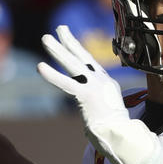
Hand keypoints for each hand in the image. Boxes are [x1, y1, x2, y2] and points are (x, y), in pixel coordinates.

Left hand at [38, 25, 155, 163]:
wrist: (122, 135)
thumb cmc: (115, 129)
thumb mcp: (108, 111)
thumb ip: (97, 106)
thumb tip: (89, 116)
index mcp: (106, 82)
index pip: (89, 61)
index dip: (77, 48)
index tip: (68, 36)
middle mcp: (101, 80)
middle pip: (82, 56)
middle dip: (69, 41)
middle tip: (59, 28)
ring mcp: (94, 86)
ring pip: (73, 64)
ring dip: (58, 50)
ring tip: (45, 38)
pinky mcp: (86, 95)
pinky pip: (66, 83)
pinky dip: (52, 75)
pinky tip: (40, 66)